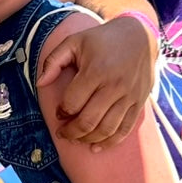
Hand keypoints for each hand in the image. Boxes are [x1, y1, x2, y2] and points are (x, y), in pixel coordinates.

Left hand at [36, 16, 155, 147]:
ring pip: (106, 130)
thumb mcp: (75, 42)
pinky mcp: (139, 103)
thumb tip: (40, 84)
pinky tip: (96, 147)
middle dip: (71, 132)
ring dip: (87, 140)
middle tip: (62, 133)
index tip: (59, 112)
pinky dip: (110, 142)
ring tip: (77, 138)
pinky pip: (125, 129)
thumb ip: (54, 61)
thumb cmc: (103, 40)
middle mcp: (114, 86)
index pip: (73, 103)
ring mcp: (129, 96)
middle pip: (88, 121)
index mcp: (96, 71)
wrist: (141, 36)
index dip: (61, 112)